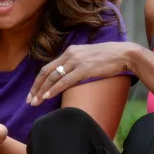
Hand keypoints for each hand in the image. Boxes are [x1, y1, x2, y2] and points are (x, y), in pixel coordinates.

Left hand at [27, 42, 141, 105]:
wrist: (124, 54)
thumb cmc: (108, 57)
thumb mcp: (87, 57)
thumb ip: (77, 64)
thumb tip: (69, 76)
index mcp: (69, 51)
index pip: (48, 67)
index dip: (38, 81)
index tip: (32, 92)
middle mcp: (70, 55)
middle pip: (46, 72)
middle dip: (35, 88)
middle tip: (29, 101)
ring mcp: (76, 62)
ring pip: (53, 77)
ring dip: (42, 91)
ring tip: (35, 102)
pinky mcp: (84, 69)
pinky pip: (64, 81)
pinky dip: (54, 89)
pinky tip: (47, 96)